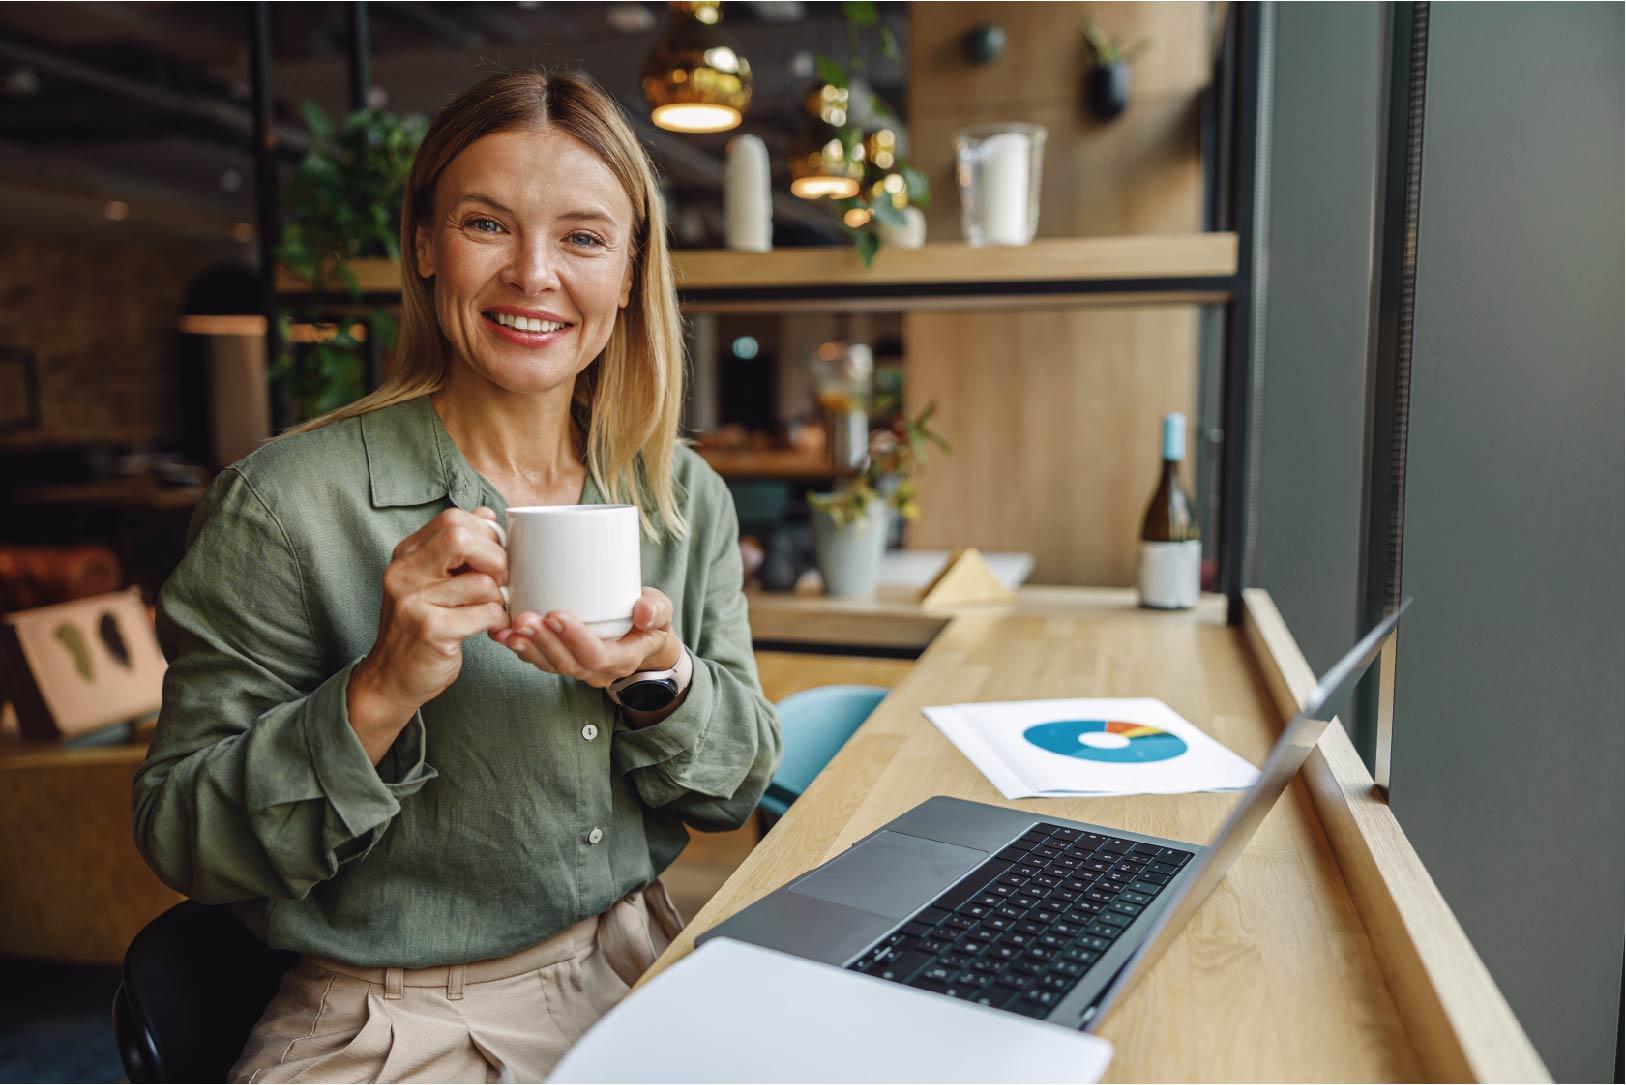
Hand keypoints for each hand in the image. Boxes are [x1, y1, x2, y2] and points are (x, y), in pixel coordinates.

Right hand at [349, 507, 508, 759]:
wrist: (390, 677)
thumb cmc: (420, 626)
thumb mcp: (429, 580)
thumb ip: (455, 549)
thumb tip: (488, 515)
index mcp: (406, 555)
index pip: (454, 520)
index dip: (486, 534)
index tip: (494, 557)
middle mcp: (404, 573)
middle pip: (463, 538)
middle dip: (496, 559)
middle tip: (499, 582)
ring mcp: (414, 601)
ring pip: (482, 581)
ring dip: (499, 598)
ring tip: (492, 609)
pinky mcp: (431, 630)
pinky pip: (485, 614)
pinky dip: (498, 620)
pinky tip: (490, 628)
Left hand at [492, 587, 680, 688]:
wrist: (643, 639)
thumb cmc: (649, 621)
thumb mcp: (662, 612)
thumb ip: (655, 610)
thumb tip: (642, 612)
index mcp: (623, 658)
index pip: (597, 655)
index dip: (575, 638)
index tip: (556, 615)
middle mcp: (598, 670)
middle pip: (567, 663)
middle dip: (543, 641)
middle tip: (524, 618)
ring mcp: (578, 669)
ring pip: (549, 665)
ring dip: (527, 647)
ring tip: (508, 628)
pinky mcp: (562, 661)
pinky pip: (539, 660)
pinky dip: (519, 648)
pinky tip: (500, 633)